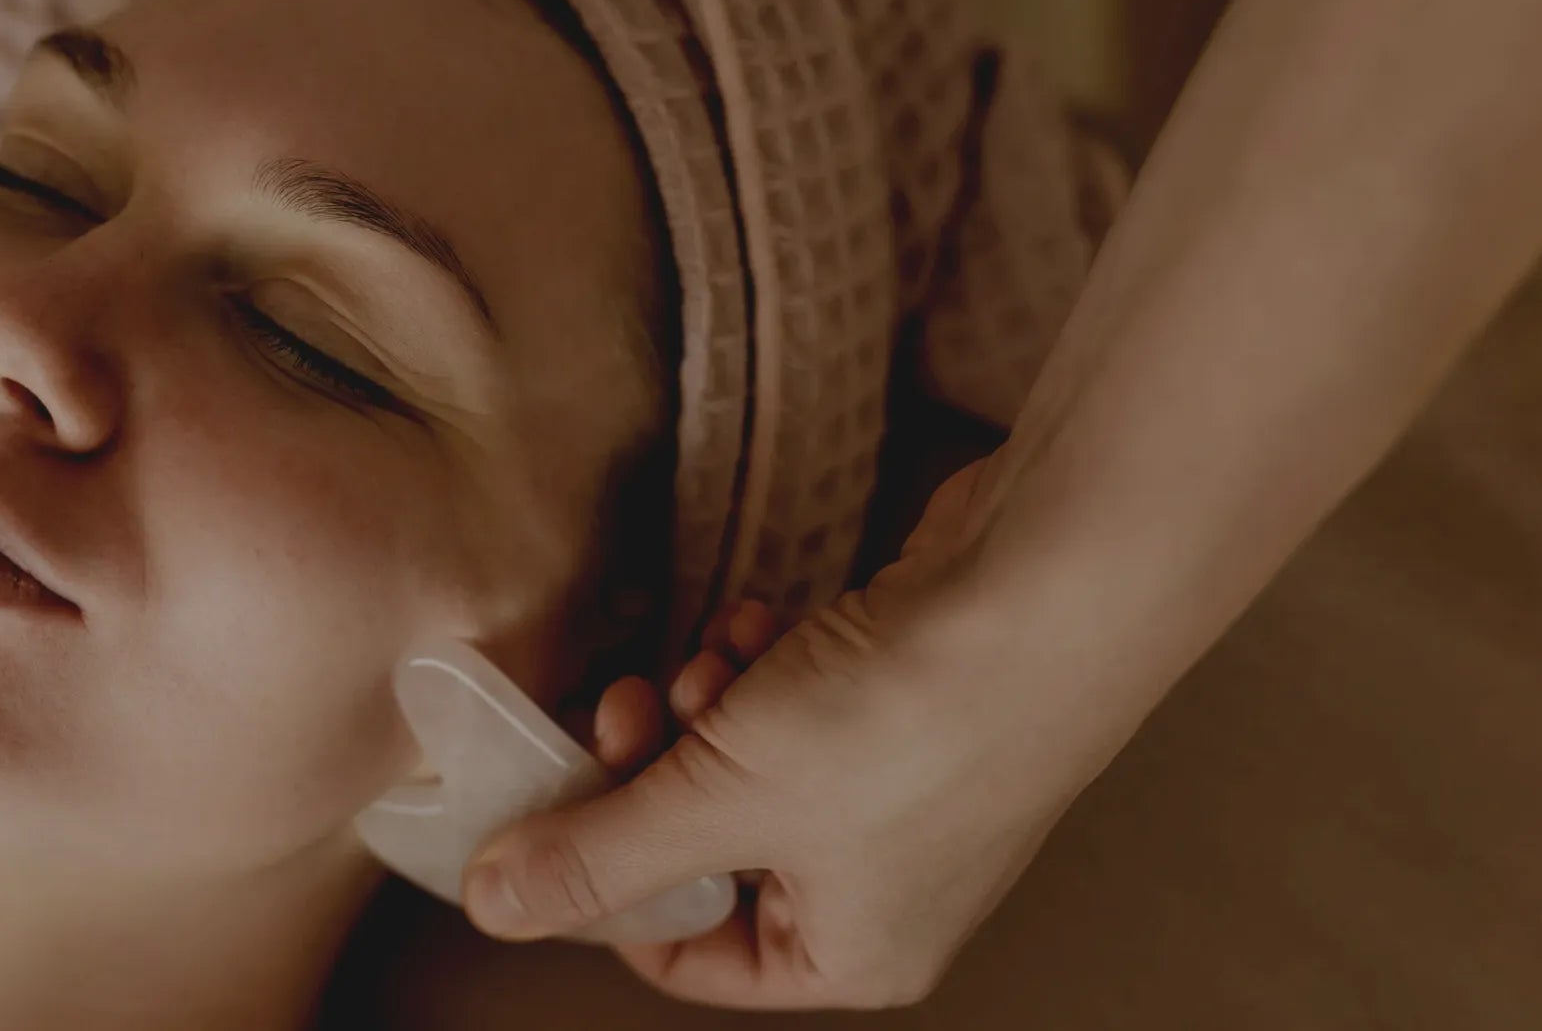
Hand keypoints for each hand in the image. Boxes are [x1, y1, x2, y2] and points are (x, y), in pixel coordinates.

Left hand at [462, 460, 1124, 1008]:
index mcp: (851, 953)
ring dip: (704, 704)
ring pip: (743, 760)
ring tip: (713, 660)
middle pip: (706, 847)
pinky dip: (762, 660)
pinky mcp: (904, 698)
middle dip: (653, 770)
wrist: (1048, 588)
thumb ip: (596, 854)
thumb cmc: (906, 723)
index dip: (609, 882)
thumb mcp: (718, 800)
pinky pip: (793, 699)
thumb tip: (493, 905)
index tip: (558, 804)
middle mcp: (882, 887)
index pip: (687, 953)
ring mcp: (901, 788)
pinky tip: (765, 624)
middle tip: (624, 705)